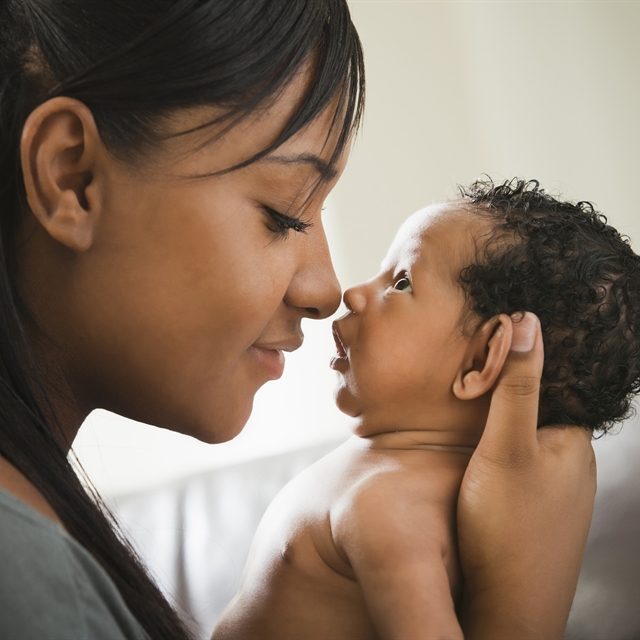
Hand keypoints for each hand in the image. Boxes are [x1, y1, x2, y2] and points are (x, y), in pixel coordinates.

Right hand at [457, 312, 595, 639]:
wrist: (504, 609)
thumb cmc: (507, 528)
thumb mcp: (507, 446)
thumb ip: (516, 385)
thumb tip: (527, 321)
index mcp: (572, 440)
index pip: (550, 381)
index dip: (516, 360)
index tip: (482, 341)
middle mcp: (568, 463)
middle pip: (532, 408)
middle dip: (501, 390)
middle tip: (460, 374)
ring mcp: (549, 488)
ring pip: (519, 437)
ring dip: (493, 422)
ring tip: (457, 406)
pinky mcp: (528, 509)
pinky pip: (511, 463)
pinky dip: (490, 449)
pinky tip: (465, 454)